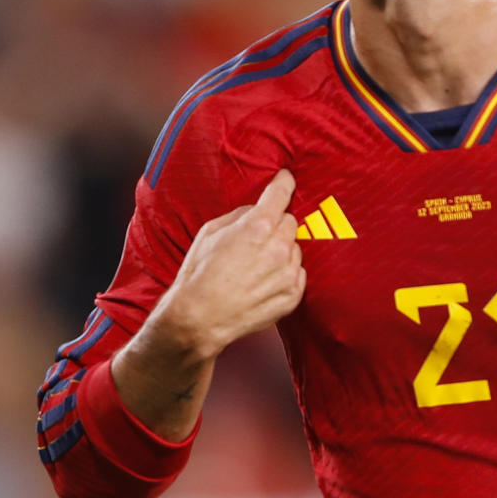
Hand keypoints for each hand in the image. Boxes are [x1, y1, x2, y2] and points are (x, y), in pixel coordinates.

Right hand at [149, 169, 306, 358]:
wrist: (200, 318)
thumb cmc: (199, 274)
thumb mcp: (210, 231)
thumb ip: (239, 215)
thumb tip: (255, 210)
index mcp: (258, 226)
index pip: (281, 194)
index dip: (284, 183)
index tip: (286, 179)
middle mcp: (279, 247)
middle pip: (290, 222)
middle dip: (276, 226)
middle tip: (256, 240)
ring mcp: (288, 273)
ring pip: (294, 249)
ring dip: (280, 252)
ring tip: (255, 267)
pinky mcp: (293, 295)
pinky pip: (297, 274)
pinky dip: (284, 275)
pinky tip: (261, 283)